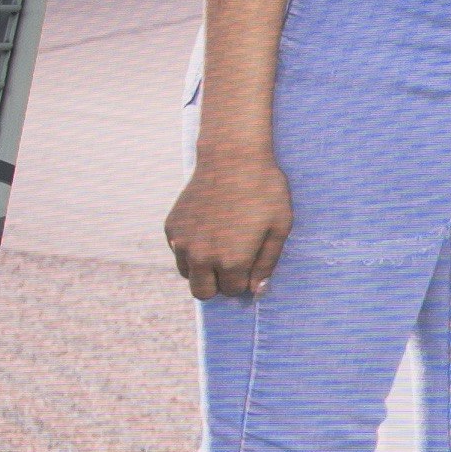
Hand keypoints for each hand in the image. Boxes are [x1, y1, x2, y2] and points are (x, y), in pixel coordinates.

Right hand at [167, 155, 292, 299]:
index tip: (250, 260)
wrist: (232, 158)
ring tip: (221, 243)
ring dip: (202, 268)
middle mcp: (202, 256)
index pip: (233, 291)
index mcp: (231, 261)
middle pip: (203, 292)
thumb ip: (266, 264)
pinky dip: (191, 249)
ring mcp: (182, 242)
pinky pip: (179, 252)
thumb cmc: (264, 192)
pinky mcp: (171, 227)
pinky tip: (209, 227)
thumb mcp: (279, 228)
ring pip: (188, 274)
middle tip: (233, 261)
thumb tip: (255, 290)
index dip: (244, 279)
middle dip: (218, 284)